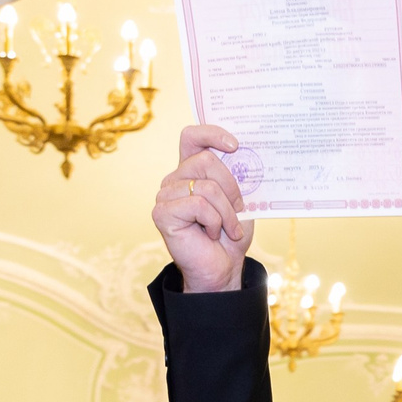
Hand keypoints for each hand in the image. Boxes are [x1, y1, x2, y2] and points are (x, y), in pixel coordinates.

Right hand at [152, 124, 251, 291]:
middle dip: (231, 188)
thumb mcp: (239, 200)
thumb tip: (237, 152)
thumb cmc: (229, 235)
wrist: (222, 268)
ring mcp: (166, 195)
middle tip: (236, 212)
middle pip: (206, 160)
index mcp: (191, 172)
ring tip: (225, 229)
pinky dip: (214, 222)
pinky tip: (211, 234)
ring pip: (207, 186)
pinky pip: (199, 204)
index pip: (192, 137)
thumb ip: (234, 176)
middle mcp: (175, 179)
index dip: (211, 133)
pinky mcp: (162, 212)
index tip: (234, 146)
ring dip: (226, 212)